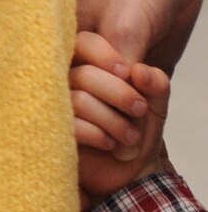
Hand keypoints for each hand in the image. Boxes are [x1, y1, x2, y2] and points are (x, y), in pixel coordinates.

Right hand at [71, 29, 169, 208]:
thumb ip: (155, 81)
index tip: (128, 73)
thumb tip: (138, 72)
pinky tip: (110, 143)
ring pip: (79, 101)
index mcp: (87, 62)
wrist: (136, 168)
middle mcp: (66, 79)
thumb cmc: (140, 126)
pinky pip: (71, 126)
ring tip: (132, 136)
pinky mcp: (55, 131)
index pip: (84, 43)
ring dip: (112, 120)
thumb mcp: (156, 101)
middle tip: (139, 108)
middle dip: (118, 93)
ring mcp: (57, 105)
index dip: (105, 56)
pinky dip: (97, 135)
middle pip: (84, 74)